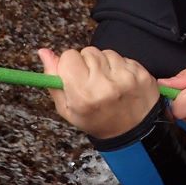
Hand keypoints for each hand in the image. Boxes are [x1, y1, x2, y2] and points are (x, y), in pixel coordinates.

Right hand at [38, 47, 159, 138]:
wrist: (134, 133)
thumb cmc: (97, 120)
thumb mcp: (68, 109)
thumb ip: (53, 79)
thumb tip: (43, 51)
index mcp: (83, 94)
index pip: (70, 56)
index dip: (70, 64)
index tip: (75, 75)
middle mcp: (105, 84)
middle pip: (88, 51)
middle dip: (88, 63)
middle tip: (93, 82)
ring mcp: (126, 78)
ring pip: (107, 52)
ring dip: (105, 64)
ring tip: (108, 82)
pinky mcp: (142, 74)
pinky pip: (125, 58)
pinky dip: (121, 67)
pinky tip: (121, 82)